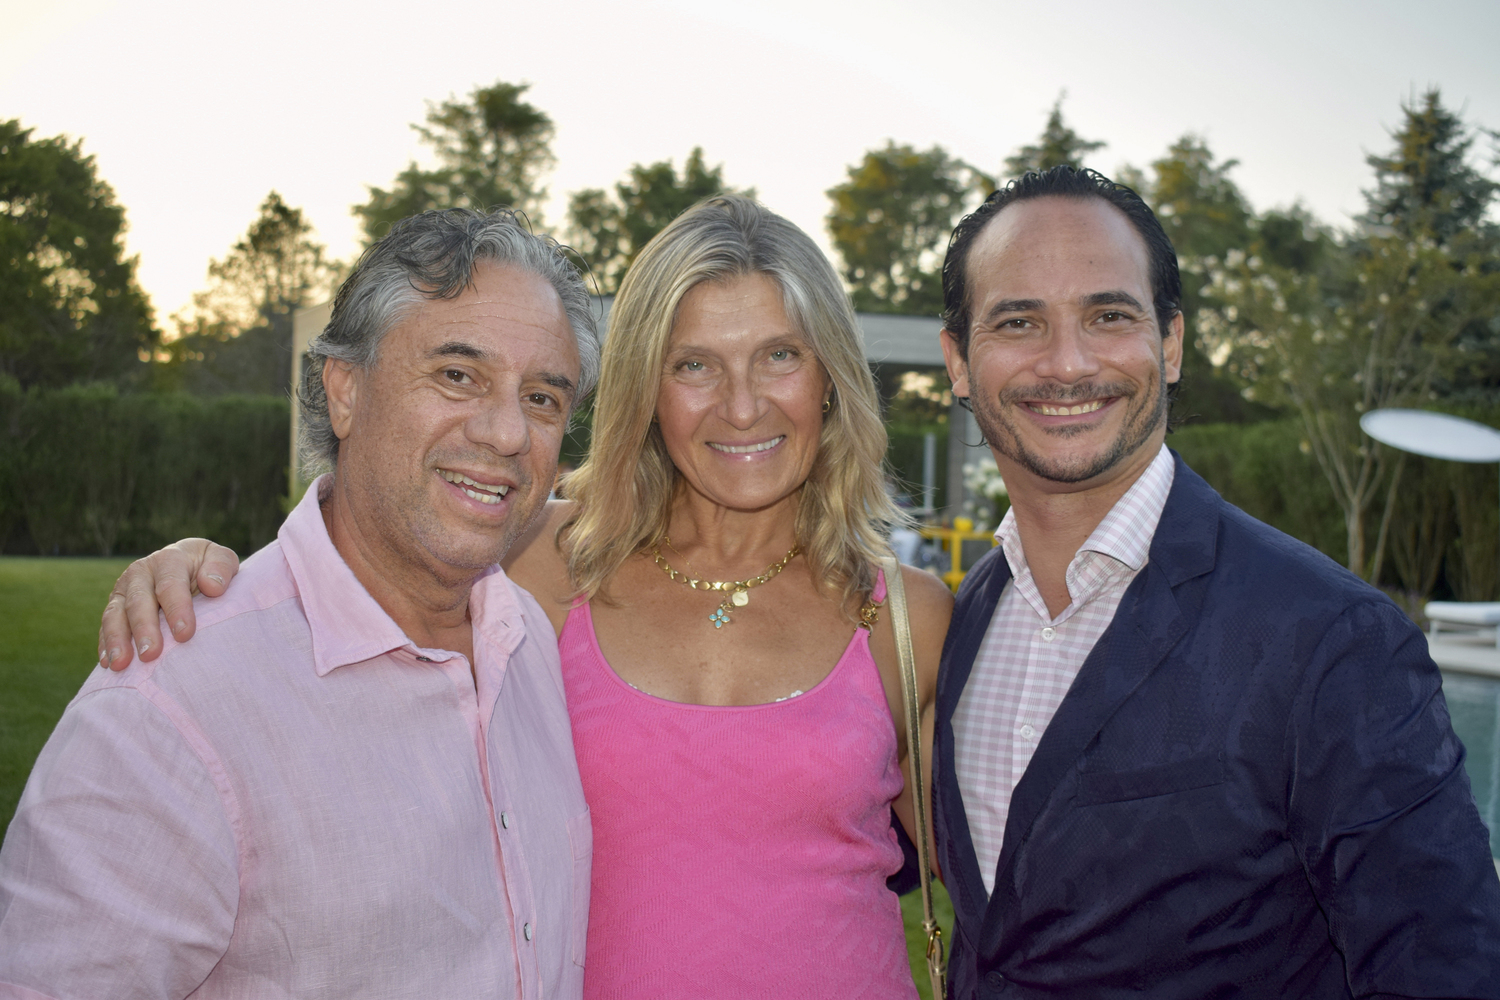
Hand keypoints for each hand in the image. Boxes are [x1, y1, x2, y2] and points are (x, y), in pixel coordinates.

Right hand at [99, 540, 239, 669]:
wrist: (189, 565)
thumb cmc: (209, 568)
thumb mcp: (221, 559)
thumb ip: (221, 566)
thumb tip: (212, 586)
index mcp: (169, 559)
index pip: (170, 584)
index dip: (177, 609)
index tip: (185, 634)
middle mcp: (141, 572)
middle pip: (138, 601)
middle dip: (144, 628)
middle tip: (150, 654)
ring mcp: (124, 590)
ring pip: (115, 614)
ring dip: (117, 640)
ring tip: (120, 664)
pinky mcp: (115, 607)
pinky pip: (106, 627)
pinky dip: (105, 645)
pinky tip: (108, 664)